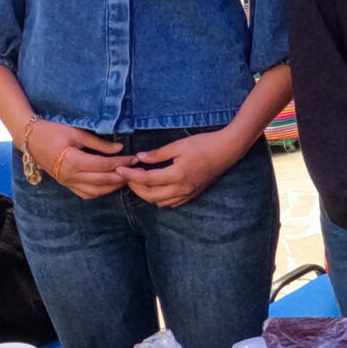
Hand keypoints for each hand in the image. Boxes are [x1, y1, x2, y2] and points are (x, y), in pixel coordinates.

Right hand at [27, 121, 127, 199]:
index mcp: (73, 162)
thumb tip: (120, 148)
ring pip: (96, 191)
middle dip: (122, 176)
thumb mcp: (77, 133)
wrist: (30, 139)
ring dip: (113, 186)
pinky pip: (86, 193)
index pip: (105, 166)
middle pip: (103, 180)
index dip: (122, 163)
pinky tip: (110, 184)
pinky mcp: (66, 184)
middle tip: (137, 170)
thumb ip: (99, 143)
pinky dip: (100, 191)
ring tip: (127, 177)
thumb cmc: (53, 131)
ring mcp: (67, 182)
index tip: (135, 158)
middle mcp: (70, 176)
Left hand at [122, 127, 248, 208]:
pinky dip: (159, 198)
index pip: (147, 180)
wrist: (227, 150)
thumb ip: (157, 154)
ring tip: (140, 181)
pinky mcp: (192, 195)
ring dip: (146, 194)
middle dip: (135, 187)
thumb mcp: (178, 145)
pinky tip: (156, 187)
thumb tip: (140, 158)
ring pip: (159, 202)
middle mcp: (182, 188)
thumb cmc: (203, 144)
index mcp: (177, 174)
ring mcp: (188, 194)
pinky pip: (171, 203)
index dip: (130, 176)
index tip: (119, 170)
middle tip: (127, 175)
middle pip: (150, 195)